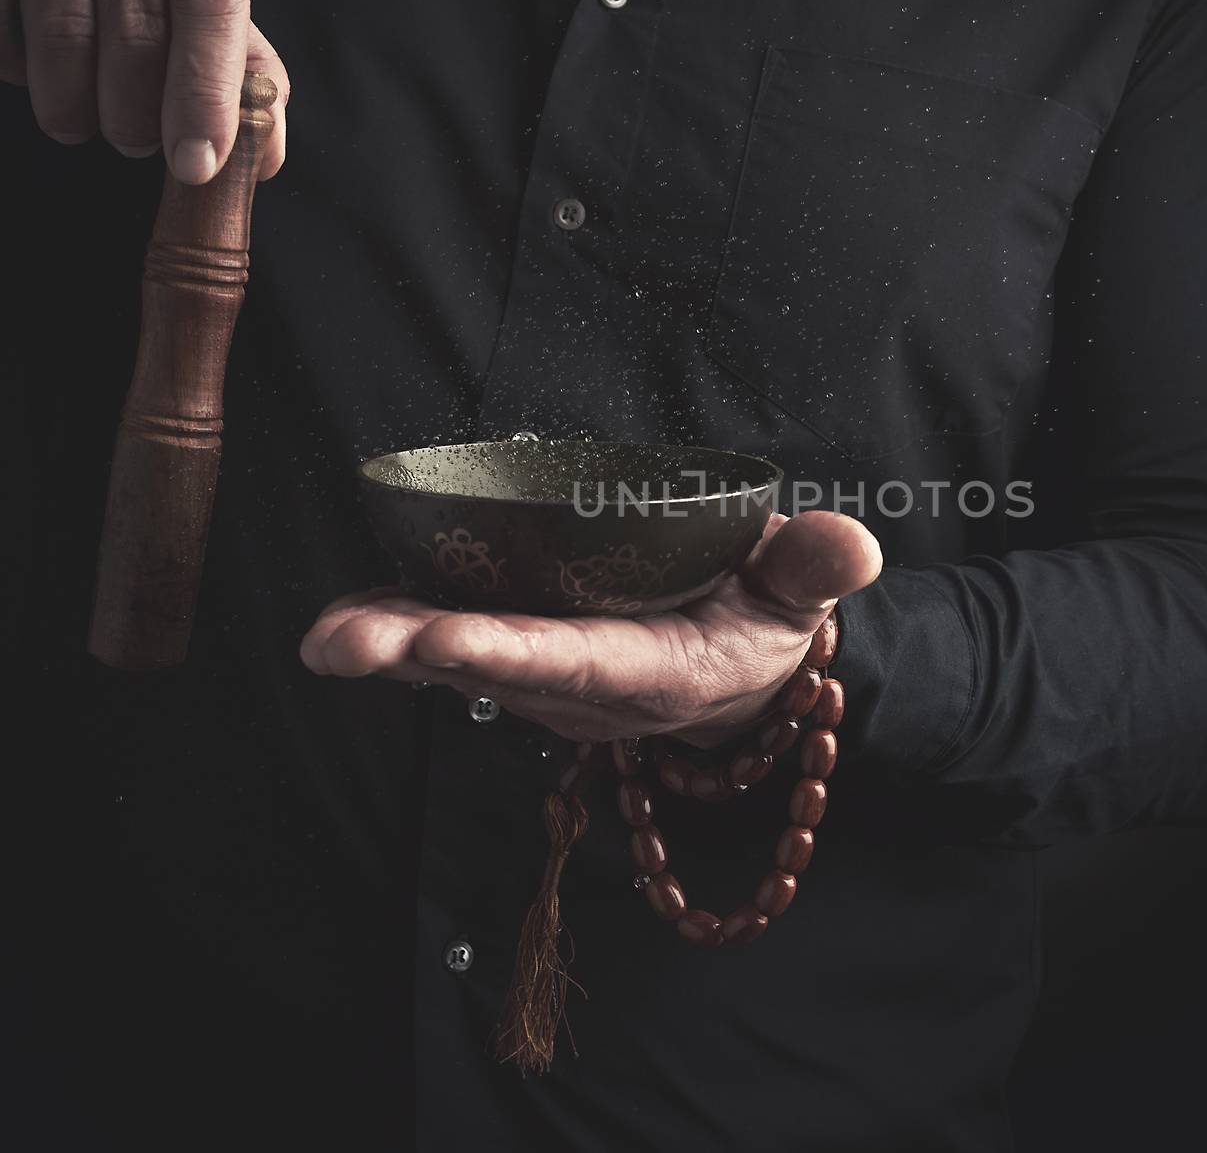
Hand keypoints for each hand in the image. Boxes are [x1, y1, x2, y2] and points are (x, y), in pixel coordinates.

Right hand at [0, 0, 287, 178]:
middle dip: (133, 109)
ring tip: (80, 119)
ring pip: (58, 17)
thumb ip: (236, 40)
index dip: (204, 92)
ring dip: (70, 96)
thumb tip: (266, 150)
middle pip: (133, 19)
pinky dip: (14, 54)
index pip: (212, 0)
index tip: (197, 162)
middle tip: (133, 140)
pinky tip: (32, 63)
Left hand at [300, 512, 882, 747]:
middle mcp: (590, 690)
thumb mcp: (801, 592)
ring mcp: (549, 682)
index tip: (443, 638)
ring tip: (326, 633)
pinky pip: (457, 649)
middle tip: (343, 639)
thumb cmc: (763, 616)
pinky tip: (349, 615)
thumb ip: (817, 567)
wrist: (737, 668)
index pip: (578, 661)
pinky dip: (400, 633)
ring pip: (463, 667)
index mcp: (658, 669)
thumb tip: (852, 544)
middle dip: (417, 654)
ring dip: (390, 649)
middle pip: (496, 671)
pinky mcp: (525, 660)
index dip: (509, 653)